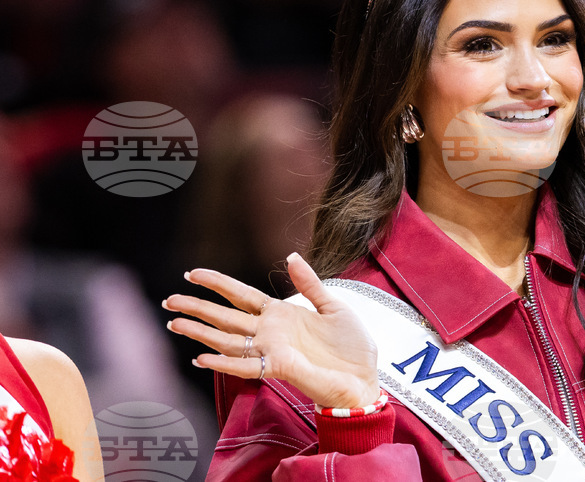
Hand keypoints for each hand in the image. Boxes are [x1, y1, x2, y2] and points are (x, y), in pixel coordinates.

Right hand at [163, 253, 379, 408]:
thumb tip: (290, 256)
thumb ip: (309, 283)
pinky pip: (245, 366)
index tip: (194, 274)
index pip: (242, 295)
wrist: (365, 377)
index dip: (218, 284)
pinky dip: (223, 362)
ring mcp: (272, 350)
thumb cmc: (351, 347)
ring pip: (228, 339)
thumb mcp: (333, 306)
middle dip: (197, 307)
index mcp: (282, 314)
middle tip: (169, 300)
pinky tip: (201, 357)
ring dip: (201, 332)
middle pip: (226, 316)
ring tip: (175, 323)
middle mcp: (271, 332)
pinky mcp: (280, 368)